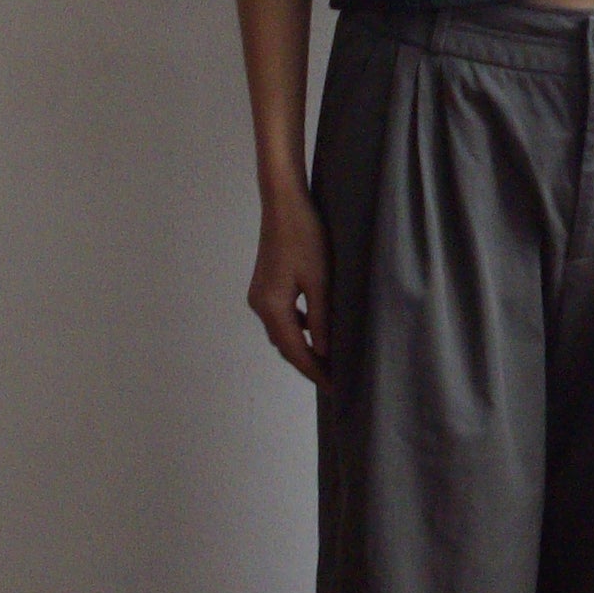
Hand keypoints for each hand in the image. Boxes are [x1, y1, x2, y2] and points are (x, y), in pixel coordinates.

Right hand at [248, 185, 332, 389]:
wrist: (284, 205)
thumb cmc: (305, 236)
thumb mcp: (320, 280)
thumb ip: (321, 318)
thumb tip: (324, 351)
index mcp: (271, 306)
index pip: (295, 350)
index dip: (314, 371)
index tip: (333, 387)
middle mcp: (259, 305)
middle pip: (285, 345)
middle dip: (308, 363)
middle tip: (334, 379)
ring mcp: (259, 295)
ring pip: (283, 332)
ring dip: (303, 347)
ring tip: (328, 360)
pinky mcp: (265, 286)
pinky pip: (282, 317)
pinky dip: (298, 330)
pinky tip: (316, 331)